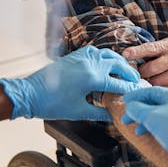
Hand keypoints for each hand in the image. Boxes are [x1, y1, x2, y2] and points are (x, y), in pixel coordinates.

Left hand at [0, 46, 139, 120]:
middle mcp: (89, 64)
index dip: (130, 89)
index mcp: (92, 78)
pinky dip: (104, 56)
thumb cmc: (51, 104)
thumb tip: (113, 115)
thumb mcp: (79, 112)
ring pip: (108, 54)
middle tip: (135, 82)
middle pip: (118, 65)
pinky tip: (105, 63)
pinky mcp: (74, 56)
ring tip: (124, 71)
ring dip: (119, 62)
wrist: (29, 94)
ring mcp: (81, 57)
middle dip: (129, 73)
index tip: (138, 92)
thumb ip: (99, 112)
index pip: (119, 83)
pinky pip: (95, 51)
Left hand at [122, 37, 167, 88]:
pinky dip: (158, 86)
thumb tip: (134, 57)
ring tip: (147, 78)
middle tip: (137, 72)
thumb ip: (155, 50)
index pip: (150, 49)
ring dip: (148, 81)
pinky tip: (157, 83)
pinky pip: (165, 88)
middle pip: (150, 69)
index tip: (125, 55)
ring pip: (156, 82)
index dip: (136, 52)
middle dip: (141, 72)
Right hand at [122, 87, 167, 166]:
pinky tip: (150, 134)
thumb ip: (138, 109)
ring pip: (163, 116)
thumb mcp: (151, 116)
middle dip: (140, 111)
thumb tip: (131, 107)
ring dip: (147, 121)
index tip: (126, 101)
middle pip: (157, 104)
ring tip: (137, 130)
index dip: (137, 96)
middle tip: (127, 118)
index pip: (153, 91)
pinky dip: (157, 128)